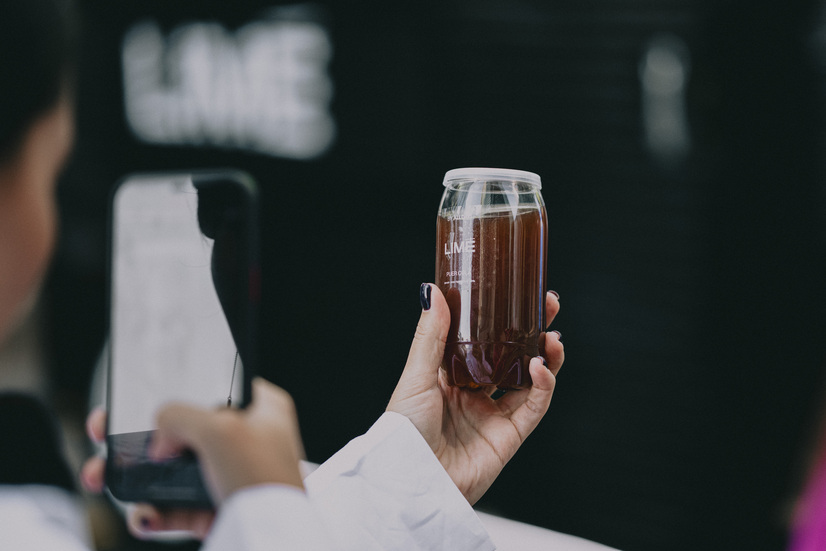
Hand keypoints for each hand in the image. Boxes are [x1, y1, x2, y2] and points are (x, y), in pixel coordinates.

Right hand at [81, 377, 304, 538]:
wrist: (274, 540)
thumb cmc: (264, 478)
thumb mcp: (220, 428)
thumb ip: (179, 417)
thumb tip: (158, 441)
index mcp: (261, 408)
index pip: (212, 384)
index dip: (174, 388)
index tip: (135, 397)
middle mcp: (246, 438)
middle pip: (181, 429)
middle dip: (136, 437)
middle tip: (103, 437)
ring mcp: (229, 475)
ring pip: (171, 471)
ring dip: (134, 478)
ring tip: (102, 479)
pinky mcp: (217, 509)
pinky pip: (176, 507)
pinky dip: (154, 513)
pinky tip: (144, 517)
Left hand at [386, 284, 563, 504]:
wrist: (412, 480)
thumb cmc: (404, 431)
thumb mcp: (416, 375)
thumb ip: (431, 335)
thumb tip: (433, 290)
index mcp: (449, 377)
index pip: (483, 340)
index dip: (502, 319)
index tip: (516, 293)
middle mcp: (474, 394)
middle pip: (513, 357)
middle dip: (534, 331)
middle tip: (549, 306)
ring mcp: (493, 416)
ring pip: (531, 380)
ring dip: (546, 357)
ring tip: (552, 336)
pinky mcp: (509, 438)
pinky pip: (533, 407)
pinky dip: (543, 387)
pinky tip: (542, 367)